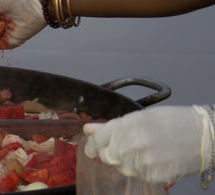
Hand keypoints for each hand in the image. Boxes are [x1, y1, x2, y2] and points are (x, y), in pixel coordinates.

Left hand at [83, 105, 212, 183]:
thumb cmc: (173, 121)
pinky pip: (136, 174)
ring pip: (120, 167)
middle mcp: (134, 144)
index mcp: (129, 125)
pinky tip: (151, 158)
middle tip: (118, 146)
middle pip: (106, 155)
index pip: (99, 138)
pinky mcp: (153, 176)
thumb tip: (89, 129)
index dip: (91, 142)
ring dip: (124, 160)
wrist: (203, 136)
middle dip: (107, 152)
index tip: (90, 145)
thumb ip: (112, 125)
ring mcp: (143, 162)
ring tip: (142, 149)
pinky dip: (138, 168)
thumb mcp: (140, 116)